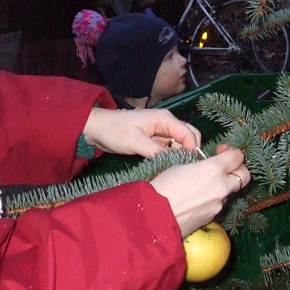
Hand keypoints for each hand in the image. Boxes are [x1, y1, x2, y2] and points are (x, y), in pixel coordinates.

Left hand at [82, 107, 200, 157]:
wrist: (96, 129)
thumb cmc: (115, 131)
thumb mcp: (135, 142)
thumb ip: (156, 152)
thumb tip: (174, 163)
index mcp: (165, 119)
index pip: (188, 133)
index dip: (192, 149)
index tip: (190, 166)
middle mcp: (166, 124)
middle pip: (188, 136)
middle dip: (189, 151)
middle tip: (184, 168)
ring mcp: (160, 132)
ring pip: (179, 144)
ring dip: (179, 155)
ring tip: (175, 170)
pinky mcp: (154, 141)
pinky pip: (169, 149)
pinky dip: (170, 157)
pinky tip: (167, 167)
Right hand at [150, 144, 249, 236]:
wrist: (155, 216)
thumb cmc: (164, 186)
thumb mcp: (181, 166)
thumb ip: (201, 166)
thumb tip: (205, 168)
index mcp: (214, 169)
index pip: (237, 156)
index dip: (231, 151)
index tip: (221, 151)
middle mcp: (222, 187)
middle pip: (244, 176)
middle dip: (238, 169)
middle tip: (225, 167)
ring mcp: (219, 204)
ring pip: (230, 191)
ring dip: (223, 186)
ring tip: (203, 185)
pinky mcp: (213, 218)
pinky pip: (218, 204)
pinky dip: (212, 199)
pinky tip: (196, 199)